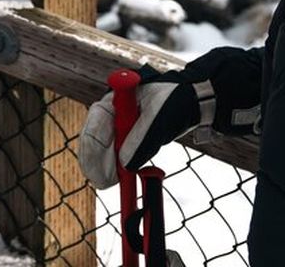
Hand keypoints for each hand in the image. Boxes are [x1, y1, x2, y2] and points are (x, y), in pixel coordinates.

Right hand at [76, 47, 263, 188]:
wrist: (191, 102)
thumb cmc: (175, 101)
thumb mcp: (159, 117)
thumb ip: (142, 137)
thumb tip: (125, 164)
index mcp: (113, 101)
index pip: (94, 125)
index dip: (93, 151)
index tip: (103, 174)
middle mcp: (111, 114)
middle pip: (93, 140)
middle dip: (97, 163)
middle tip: (106, 184)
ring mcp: (117, 127)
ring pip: (101, 151)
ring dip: (106, 168)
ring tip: (118, 183)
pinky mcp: (126, 138)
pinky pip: (114, 156)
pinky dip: (117, 169)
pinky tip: (123, 178)